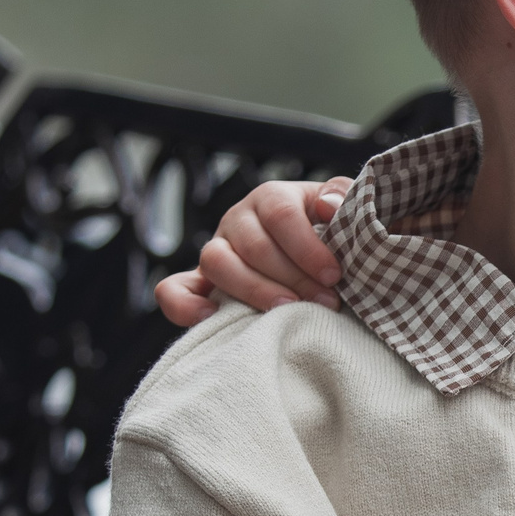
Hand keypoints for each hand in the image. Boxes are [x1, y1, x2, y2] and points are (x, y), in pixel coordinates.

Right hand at [153, 177, 353, 325]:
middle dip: (293, 277)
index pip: (281, 214)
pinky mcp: (199, 282)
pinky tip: (211, 318)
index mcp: (271, 197)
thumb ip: (341, 198)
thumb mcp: (340, 211)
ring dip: (253, 290)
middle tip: (326, 302)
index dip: (307, 247)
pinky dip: (185, 304)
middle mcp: (238, 220)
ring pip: (216, 263)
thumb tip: (326, 207)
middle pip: (253, 245)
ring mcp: (216, 250)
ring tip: (286, 311)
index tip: (334, 276)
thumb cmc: (330, 234)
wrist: (313, 258)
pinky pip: (174, 289)